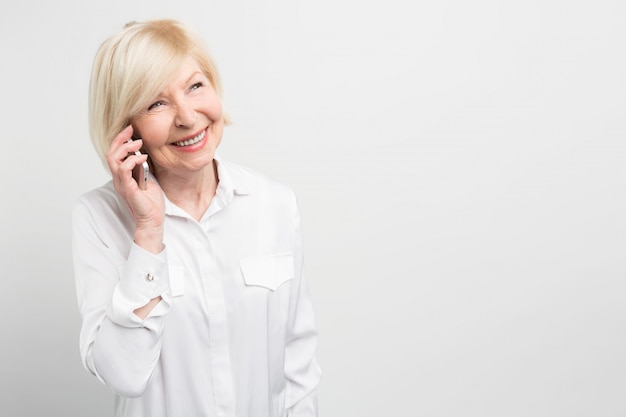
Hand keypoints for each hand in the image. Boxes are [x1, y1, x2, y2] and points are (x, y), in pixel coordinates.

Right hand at [106, 125, 165, 252]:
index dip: (120, 140)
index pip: (114, 154)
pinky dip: (132, 160)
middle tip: (132, 130)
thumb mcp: (148, 180)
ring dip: (125, 147)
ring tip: (139, 143)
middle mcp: (118, 179)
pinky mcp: (127, 189)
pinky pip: (124, 170)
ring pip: (113, 159)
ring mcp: (121, 184)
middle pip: (110, 153)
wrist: (152, 220)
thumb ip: (142, 168)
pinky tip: (142, 157)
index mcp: (122, 177)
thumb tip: (143, 154)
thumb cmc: (151, 203)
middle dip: (120, 139)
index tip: (130, 131)